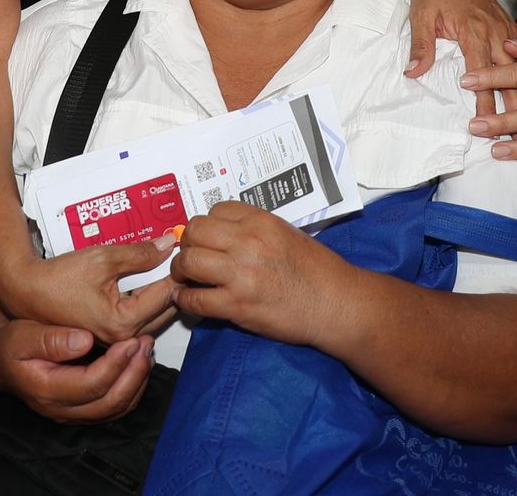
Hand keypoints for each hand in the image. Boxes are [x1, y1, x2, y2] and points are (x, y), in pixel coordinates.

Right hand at [0, 239, 179, 346]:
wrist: (27, 292)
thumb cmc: (58, 278)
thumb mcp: (102, 258)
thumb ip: (139, 253)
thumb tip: (165, 245)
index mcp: (122, 322)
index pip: (164, 295)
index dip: (176, 271)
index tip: (186, 254)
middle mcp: (121, 338)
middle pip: (164, 311)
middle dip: (175, 285)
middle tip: (185, 262)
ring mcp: (115, 340)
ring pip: (154, 319)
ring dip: (163, 296)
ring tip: (170, 270)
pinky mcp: (108, 336)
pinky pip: (139, 322)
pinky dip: (149, 304)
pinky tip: (150, 286)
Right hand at [0, 320, 154, 422]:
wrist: (2, 362)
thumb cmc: (11, 346)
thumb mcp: (22, 335)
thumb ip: (50, 339)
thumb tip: (83, 340)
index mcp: (46, 391)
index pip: (90, 386)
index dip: (115, 364)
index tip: (131, 340)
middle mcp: (62, 410)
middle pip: (109, 403)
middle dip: (133, 374)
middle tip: (145, 344)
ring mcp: (74, 413)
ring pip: (116, 408)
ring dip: (137, 381)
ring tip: (146, 349)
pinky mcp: (84, 409)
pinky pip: (115, 405)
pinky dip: (132, 386)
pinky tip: (137, 361)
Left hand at [169, 203, 345, 346]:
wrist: (335, 304)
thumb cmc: (316, 269)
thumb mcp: (285, 233)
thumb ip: (254, 229)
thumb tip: (223, 232)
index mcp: (260, 221)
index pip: (215, 211)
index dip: (207, 226)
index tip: (206, 239)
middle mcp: (247, 242)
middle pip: (195, 232)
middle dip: (187, 245)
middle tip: (190, 257)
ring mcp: (241, 274)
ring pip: (188, 262)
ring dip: (181, 271)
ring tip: (185, 278)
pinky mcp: (237, 305)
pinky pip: (195, 298)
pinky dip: (185, 300)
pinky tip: (188, 300)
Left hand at [406, 0, 516, 119]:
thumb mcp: (422, 16)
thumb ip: (421, 46)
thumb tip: (414, 73)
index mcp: (474, 31)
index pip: (482, 74)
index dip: (485, 102)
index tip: (486, 125)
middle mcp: (495, 32)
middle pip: (509, 76)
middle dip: (514, 106)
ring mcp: (505, 29)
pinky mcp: (509, 27)